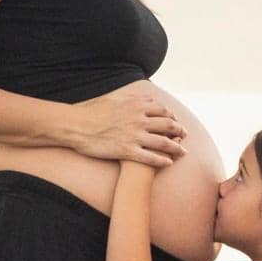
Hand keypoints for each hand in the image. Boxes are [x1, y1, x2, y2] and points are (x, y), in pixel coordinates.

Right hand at [70, 82, 187, 167]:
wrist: (76, 125)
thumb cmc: (91, 111)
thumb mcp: (114, 98)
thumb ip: (132, 97)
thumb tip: (145, 96)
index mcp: (136, 105)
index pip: (163, 110)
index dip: (172, 116)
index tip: (176, 121)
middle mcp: (139, 119)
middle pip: (168, 125)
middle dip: (180, 131)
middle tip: (185, 136)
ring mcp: (134, 136)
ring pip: (163, 142)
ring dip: (176, 148)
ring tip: (183, 152)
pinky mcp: (127, 151)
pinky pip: (150, 157)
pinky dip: (162, 161)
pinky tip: (169, 164)